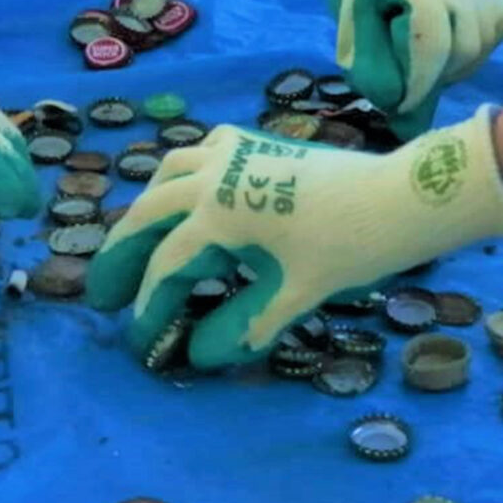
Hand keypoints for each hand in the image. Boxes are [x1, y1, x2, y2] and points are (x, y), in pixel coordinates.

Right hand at [86, 108, 502, 368]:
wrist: (399, 197)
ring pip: (169, 173)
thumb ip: (241, 325)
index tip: (139, 340)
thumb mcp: (293, 295)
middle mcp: (213, 176)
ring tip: (137, 242)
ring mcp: (234, 152)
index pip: (167, 266)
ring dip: (148, 209)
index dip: (149, 307)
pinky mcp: (257, 143)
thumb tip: (199, 358)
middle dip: (123, 254)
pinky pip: (201, 152)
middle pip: (149, 213)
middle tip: (103, 292)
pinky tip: (191, 196)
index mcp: (218, 214)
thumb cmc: (348, 248)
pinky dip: (183, 175)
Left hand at [310, 0, 502, 134]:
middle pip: (461, 51)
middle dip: (435, 75)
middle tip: (410, 81)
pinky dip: (472, 53)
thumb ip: (364, 52)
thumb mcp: (351, 7)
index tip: (403, 103)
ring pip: (480, 49)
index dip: (420, 80)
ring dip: (454, 66)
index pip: (432, 42)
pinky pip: (492, 39)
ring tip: (427, 59)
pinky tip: (449, 45)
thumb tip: (385, 98)